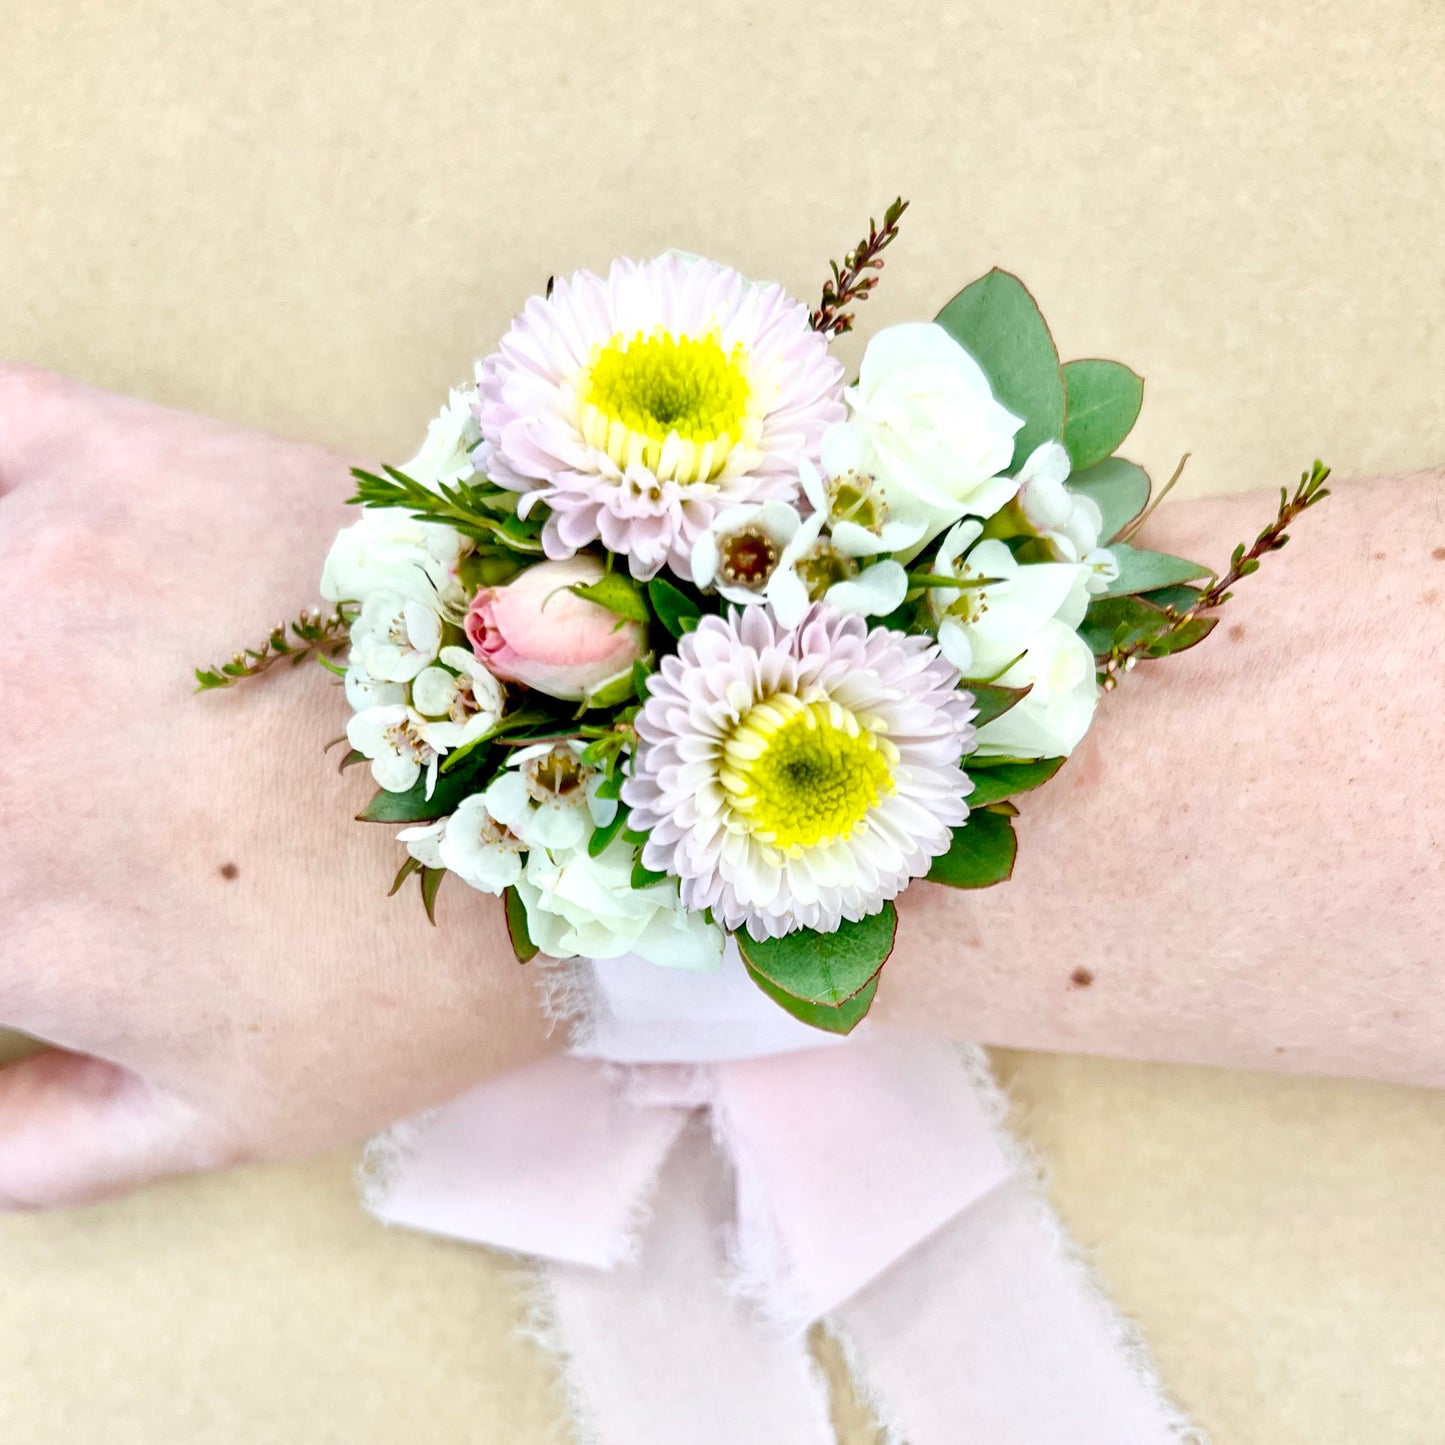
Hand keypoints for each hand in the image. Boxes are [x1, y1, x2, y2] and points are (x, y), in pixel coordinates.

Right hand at [0, 366, 553, 1208]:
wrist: (581, 792)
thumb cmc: (424, 968)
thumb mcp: (233, 1116)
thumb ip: (43, 1147)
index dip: (0, 883)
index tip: (34, 866)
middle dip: (4, 763)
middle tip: (58, 779)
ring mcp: (47, 572)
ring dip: (8, 631)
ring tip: (73, 686)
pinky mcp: (136, 462)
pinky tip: (48, 543)